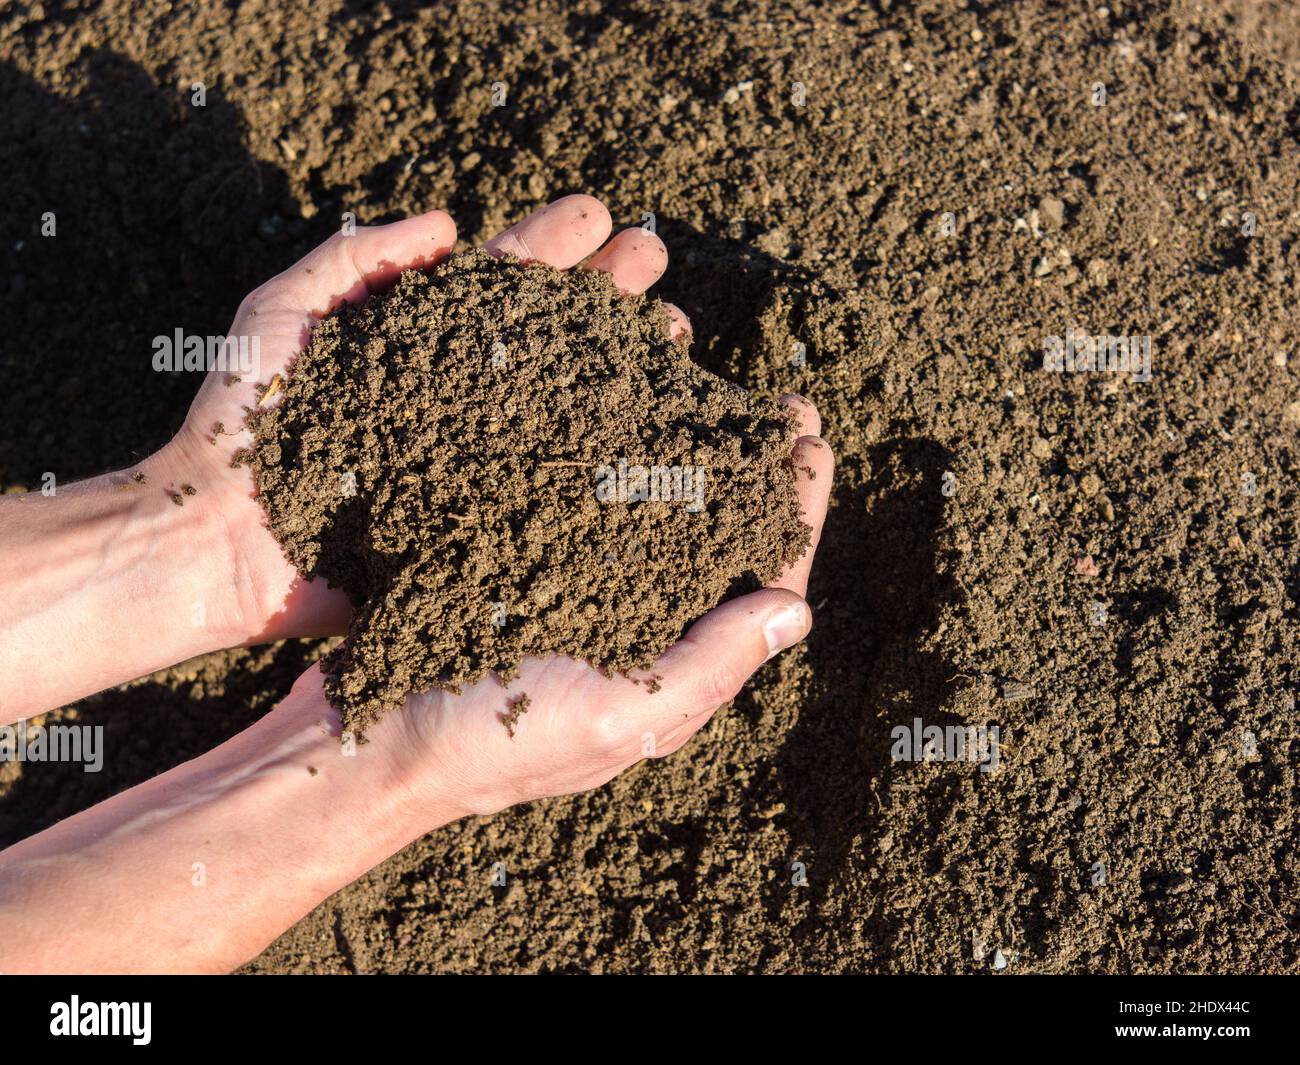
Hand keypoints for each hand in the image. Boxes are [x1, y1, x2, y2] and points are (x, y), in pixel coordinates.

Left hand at [165, 195, 690, 643]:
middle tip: (655, 259)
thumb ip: (353, 260)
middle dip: (603, 294)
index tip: (603, 218)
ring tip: (670, 333)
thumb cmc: (241, 425)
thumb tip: (449, 224)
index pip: (499, 285)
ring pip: (565, 405)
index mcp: (420, 344)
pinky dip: (602, 460)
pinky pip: (551, 484)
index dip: (552, 248)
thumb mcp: (282, 316)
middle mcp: (461, 397)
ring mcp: (477, 458)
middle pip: (547, 337)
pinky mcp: (481, 518)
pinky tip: (648, 434)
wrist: (220, 544)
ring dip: (618, 365)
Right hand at [379, 396, 832, 818]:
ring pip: (663, 518)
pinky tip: (623, 414)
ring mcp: (584, 600)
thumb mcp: (611, 721)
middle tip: (782, 407)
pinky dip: (620, 461)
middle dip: (757, 476)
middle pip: (723, 543)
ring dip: (697, 457)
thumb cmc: (486, 745)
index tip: (811, 445)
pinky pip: (593, 510)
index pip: (760, 587)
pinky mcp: (530, 575)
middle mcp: (640, 632)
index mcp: (674, 670)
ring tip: (717, 393)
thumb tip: (799, 611)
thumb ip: (706, 670)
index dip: (793, 516)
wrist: (364, 745)